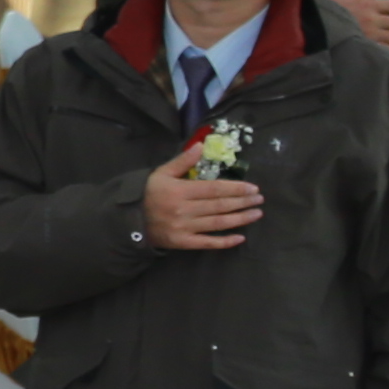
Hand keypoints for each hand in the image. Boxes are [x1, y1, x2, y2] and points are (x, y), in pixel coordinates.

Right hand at [138, 151, 265, 249]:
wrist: (128, 220)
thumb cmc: (148, 193)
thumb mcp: (161, 173)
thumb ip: (182, 161)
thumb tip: (201, 145)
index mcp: (180, 191)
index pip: (214, 189)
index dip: (236, 188)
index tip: (253, 187)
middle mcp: (184, 210)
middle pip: (220, 205)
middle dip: (243, 202)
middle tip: (260, 199)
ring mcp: (184, 228)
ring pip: (218, 223)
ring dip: (240, 219)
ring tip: (256, 213)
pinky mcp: (183, 242)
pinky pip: (207, 243)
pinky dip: (225, 242)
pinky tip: (240, 238)